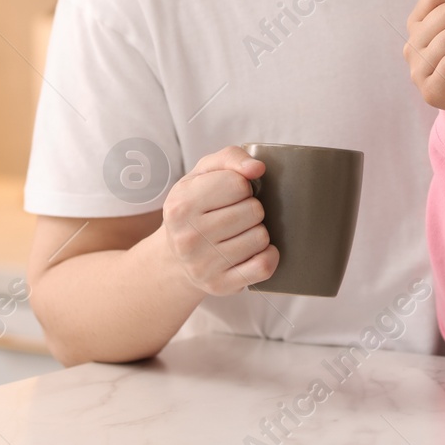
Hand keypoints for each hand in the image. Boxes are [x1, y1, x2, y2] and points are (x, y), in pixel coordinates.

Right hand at [160, 146, 276, 295]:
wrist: (175, 257)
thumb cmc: (196, 208)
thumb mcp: (203, 174)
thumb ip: (230, 158)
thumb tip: (257, 168)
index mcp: (181, 203)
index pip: (238, 183)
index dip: (242, 185)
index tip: (231, 193)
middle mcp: (188, 237)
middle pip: (253, 211)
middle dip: (251, 208)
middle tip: (236, 215)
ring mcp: (203, 265)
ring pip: (261, 238)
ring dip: (257, 232)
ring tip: (239, 233)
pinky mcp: (220, 286)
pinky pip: (263, 267)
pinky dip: (269, 256)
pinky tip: (255, 251)